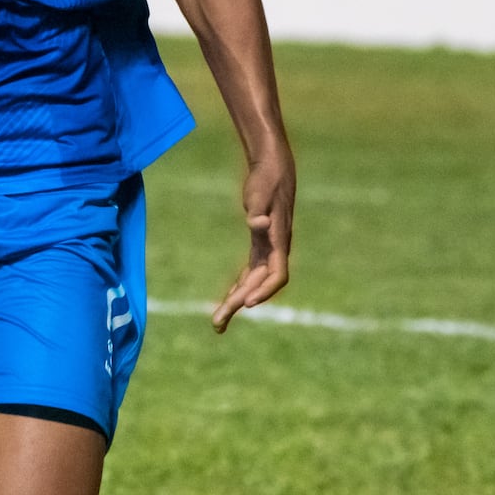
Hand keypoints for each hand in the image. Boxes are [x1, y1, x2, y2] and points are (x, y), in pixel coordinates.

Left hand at [210, 149, 294, 330]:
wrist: (273, 169)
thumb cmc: (266, 181)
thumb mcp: (260, 194)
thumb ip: (258, 210)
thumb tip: (256, 222)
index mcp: (278, 242)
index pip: (277, 274)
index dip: (265, 290)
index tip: (248, 304)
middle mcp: (275, 250)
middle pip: (259, 285)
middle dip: (239, 304)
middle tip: (216, 325)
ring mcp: (268, 250)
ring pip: (253, 283)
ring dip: (237, 301)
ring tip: (218, 322)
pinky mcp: (260, 246)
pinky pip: (250, 273)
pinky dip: (240, 286)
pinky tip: (230, 299)